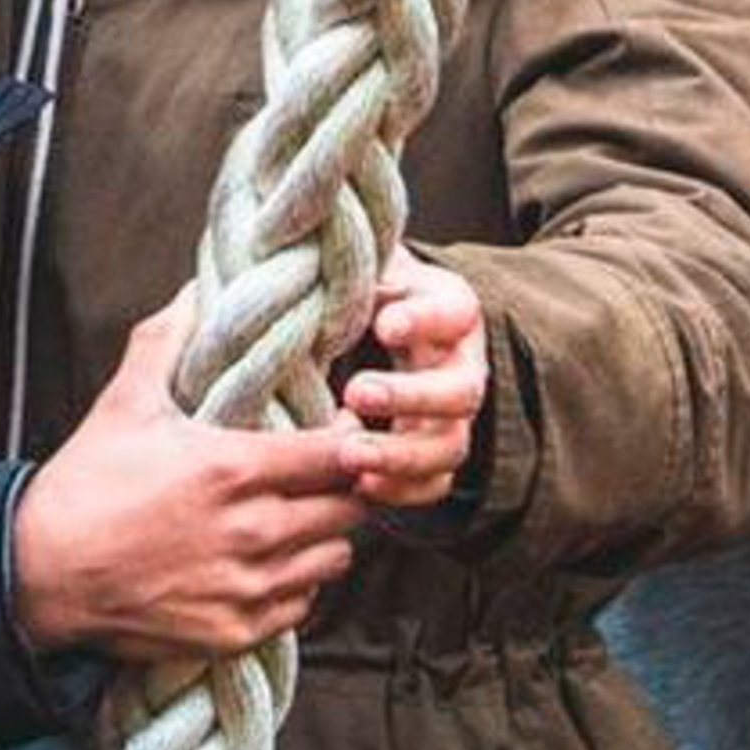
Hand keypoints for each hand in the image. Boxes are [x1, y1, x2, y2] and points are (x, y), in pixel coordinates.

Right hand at [13, 290, 366, 661]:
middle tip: (326, 472)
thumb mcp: (124, 403)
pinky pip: (303, 604)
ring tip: (299, 515)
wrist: (44, 569)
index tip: (347, 429)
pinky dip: (298, 581)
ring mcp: (248, 586)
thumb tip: (192, 292)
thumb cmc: (86, 483)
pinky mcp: (238, 629)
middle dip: (346, 486)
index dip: (353, 440)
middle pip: (350, 509)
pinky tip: (270, 560)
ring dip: (325, 535)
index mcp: (233, 469)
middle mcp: (253, 531)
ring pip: (335, 558)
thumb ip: (164, 341)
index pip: (338, 456)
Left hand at [337, 245, 488, 511]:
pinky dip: (401, 490)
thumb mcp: (353, 265)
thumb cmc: (356, 287)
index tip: (384, 324)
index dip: (424, 320)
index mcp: (446, 307)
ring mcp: (450, 415)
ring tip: (349, 455)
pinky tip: (361, 486)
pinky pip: (433, 485)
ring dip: (401, 455)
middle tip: (356, 391)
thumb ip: (336, 266)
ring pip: (449, 445)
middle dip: (410, 397)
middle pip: (460, 390)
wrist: (368, 322)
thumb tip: (288, 259)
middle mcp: (459, 363)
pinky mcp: (431, 453)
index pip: (451, 311)